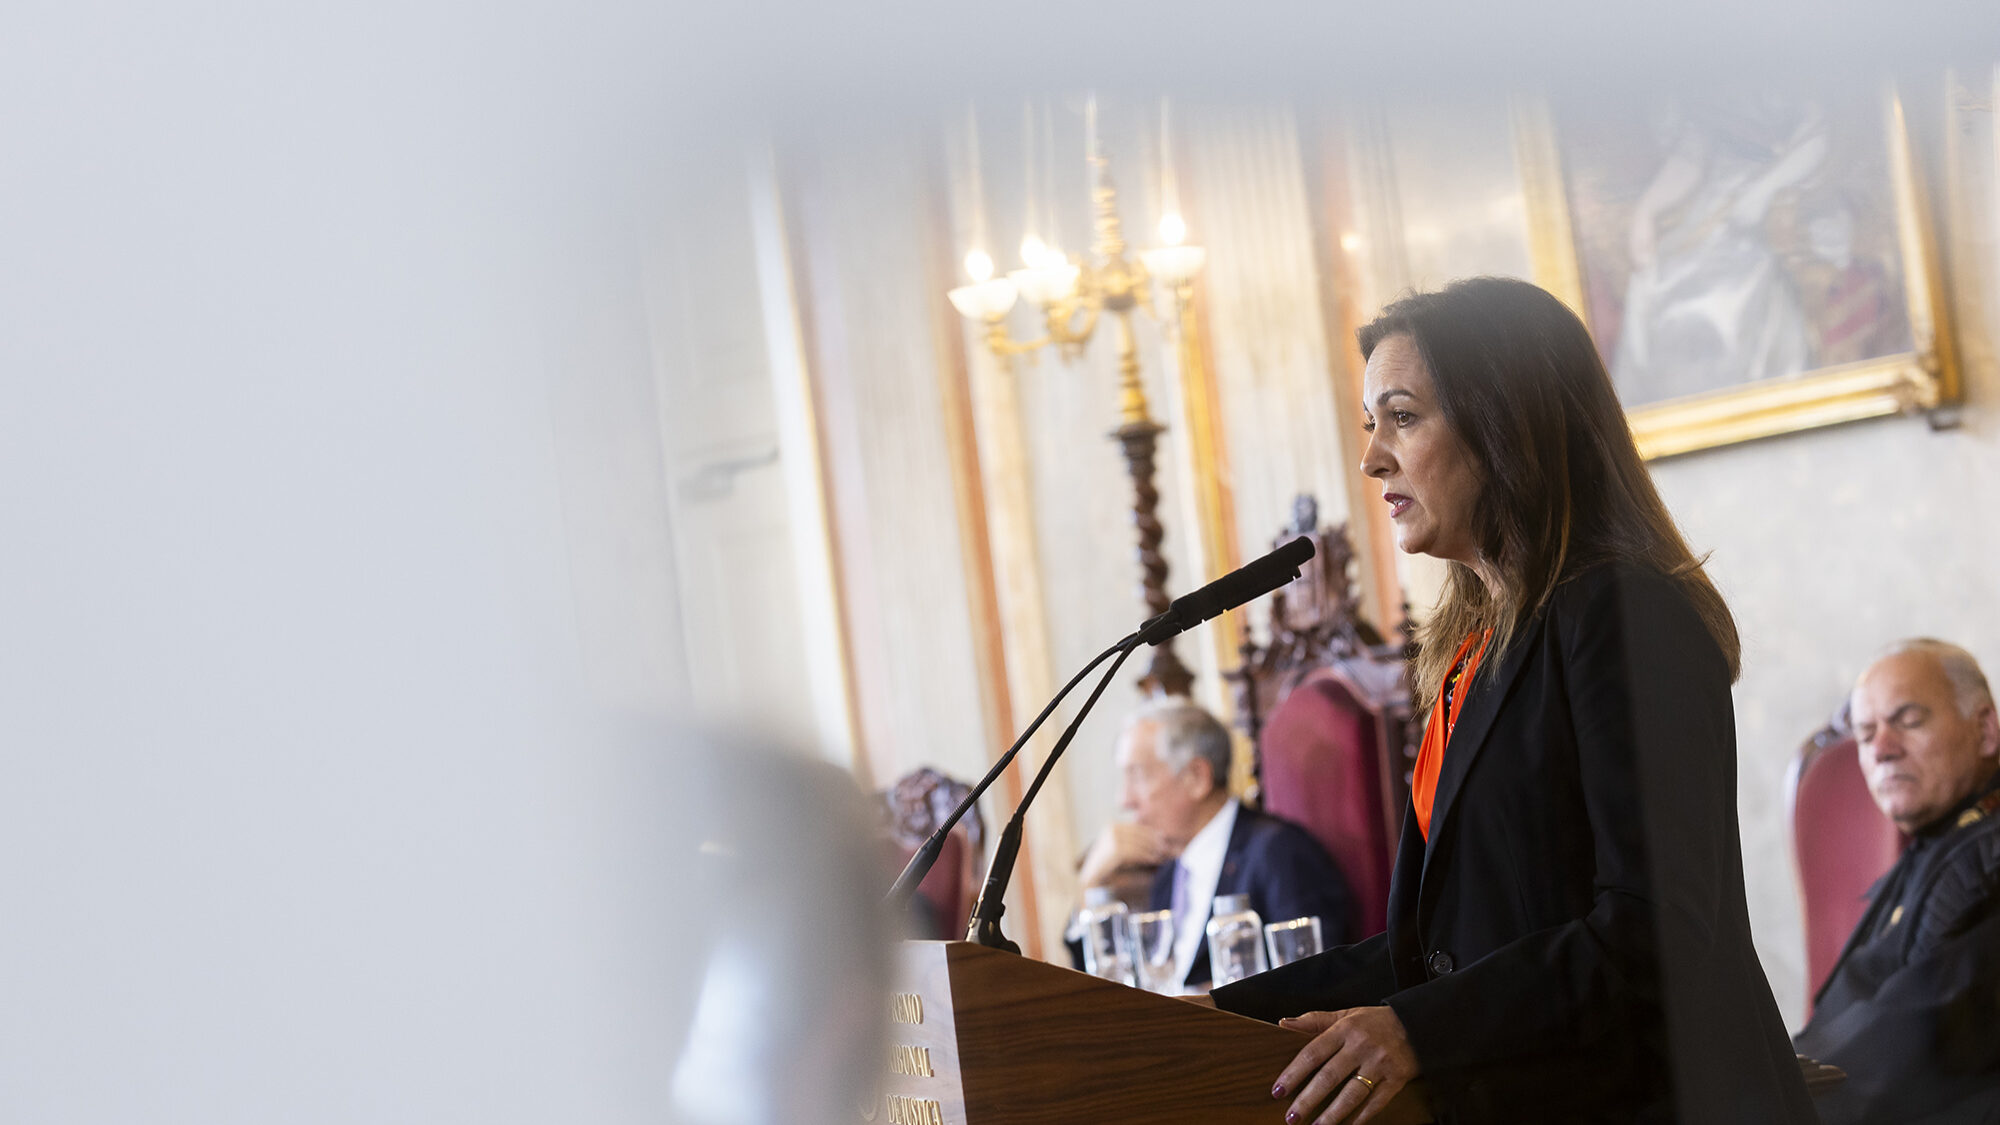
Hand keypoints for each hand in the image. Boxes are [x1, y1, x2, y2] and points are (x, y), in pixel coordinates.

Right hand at [1077, 821, 1170, 887]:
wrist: (1089, 878)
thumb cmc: (1107, 866)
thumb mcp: (1120, 850)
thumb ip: (1133, 842)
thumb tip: (1156, 839)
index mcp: (1112, 826)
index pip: (1136, 827)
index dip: (1151, 833)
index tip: (1163, 839)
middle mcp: (1111, 829)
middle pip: (1139, 833)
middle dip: (1153, 841)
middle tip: (1165, 848)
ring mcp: (1112, 838)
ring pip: (1138, 843)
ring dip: (1151, 849)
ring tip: (1161, 855)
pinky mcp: (1114, 849)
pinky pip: (1135, 852)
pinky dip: (1146, 856)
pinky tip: (1154, 860)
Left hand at [1270, 1006, 1419, 1124]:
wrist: (1418, 1024)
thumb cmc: (1375, 1022)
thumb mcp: (1346, 1015)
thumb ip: (1315, 1020)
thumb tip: (1283, 1024)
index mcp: (1345, 1029)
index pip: (1313, 1052)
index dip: (1294, 1073)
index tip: (1278, 1090)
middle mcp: (1361, 1046)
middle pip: (1329, 1076)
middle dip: (1308, 1099)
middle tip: (1292, 1118)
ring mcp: (1380, 1064)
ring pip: (1352, 1093)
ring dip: (1333, 1114)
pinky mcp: (1397, 1079)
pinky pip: (1377, 1102)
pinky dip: (1362, 1117)